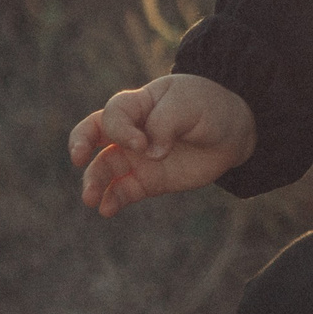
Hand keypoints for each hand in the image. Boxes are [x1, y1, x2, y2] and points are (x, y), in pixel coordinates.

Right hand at [69, 73, 256, 214]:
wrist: (233, 132)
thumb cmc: (208, 108)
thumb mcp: (190, 105)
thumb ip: (165, 124)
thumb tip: (150, 155)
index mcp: (138, 104)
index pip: (112, 114)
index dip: (120, 130)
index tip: (143, 143)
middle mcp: (131, 131)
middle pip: (91, 135)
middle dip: (79, 145)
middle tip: (78, 159)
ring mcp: (137, 157)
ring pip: (103, 168)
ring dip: (93, 182)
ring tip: (90, 198)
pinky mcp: (147, 180)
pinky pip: (122, 191)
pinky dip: (111, 200)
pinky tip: (107, 209)